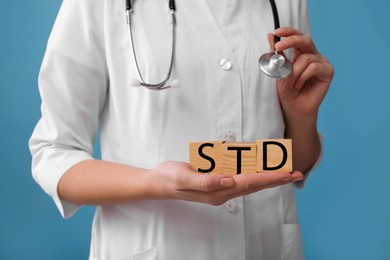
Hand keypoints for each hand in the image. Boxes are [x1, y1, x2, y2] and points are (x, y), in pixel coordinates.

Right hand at [150, 161, 303, 204]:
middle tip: (296, 173)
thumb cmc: (170, 179)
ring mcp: (221, 186)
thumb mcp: (185, 178)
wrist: (159, 183)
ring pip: (250, 180)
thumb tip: (230, 180)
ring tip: (285, 170)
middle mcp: (223, 190)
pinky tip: (260, 167)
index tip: (287, 174)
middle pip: (255, 183)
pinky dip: (253, 171)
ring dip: (268, 175)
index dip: (270, 177)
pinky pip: (239, 175)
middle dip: (276, 178)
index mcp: (218, 191)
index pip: (249, 183)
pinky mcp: (217, 180)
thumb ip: (207, 181)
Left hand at [268, 27, 333, 121]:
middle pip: (305, 40)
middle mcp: (312, 55)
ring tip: (291, 83)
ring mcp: (321, 62)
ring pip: (306, 58)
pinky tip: (299, 85)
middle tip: (278, 46)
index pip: (296, 36)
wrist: (293, 107)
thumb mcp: (278, 71)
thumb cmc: (286, 91)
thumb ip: (276, 55)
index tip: (277, 32)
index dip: (288, 32)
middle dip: (291, 41)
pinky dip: (303, 76)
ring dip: (294, 71)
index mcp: (300, 53)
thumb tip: (270, 36)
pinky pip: (314, 67)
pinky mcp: (328, 71)